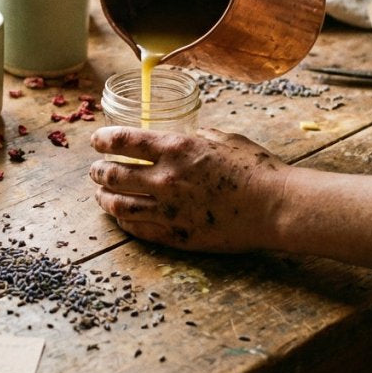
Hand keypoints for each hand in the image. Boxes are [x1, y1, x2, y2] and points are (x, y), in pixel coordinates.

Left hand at [89, 126, 288, 252]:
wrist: (277, 206)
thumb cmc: (255, 168)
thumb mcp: (223, 139)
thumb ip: (195, 137)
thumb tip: (183, 137)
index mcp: (176, 148)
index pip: (123, 141)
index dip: (103, 141)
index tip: (96, 141)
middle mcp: (166, 178)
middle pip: (114, 175)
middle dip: (97, 171)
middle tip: (94, 170)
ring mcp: (169, 209)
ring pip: (119, 205)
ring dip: (103, 198)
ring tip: (100, 195)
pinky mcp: (177, 235)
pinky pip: (138, 229)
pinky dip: (124, 222)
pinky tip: (121, 217)